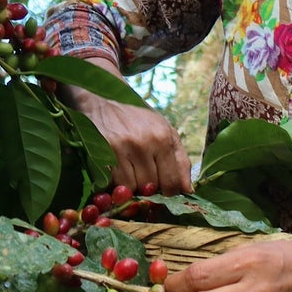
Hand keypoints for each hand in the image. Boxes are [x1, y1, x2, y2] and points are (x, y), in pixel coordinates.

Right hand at [65, 86, 192, 195]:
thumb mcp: (165, 132)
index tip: (165, 189)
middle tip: (146, 176)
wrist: (104, 100)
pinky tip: (118, 169)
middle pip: (151, 187)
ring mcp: (121, 148)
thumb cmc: (139, 119)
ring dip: (133, 186)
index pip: (171, 182)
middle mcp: (143, 143)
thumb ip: (180, 160)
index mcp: (163, 137)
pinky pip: (113, 183)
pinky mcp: (102, 153)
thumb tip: (188, 190)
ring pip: (132, 188)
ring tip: (132, 170)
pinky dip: (117, 182)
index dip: (169, 192)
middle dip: (150, 188)